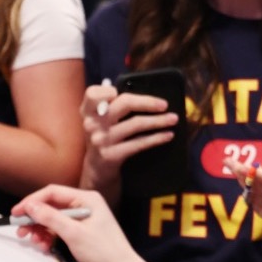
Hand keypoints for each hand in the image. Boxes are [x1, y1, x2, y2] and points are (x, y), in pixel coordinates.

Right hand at [9, 185, 146, 261]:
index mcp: (86, 198)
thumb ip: (50, 217)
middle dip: (35, 219)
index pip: (52, 192)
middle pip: (51, 206)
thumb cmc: (102, 251)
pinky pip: (60, 229)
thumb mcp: (73, 233)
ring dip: (41, 230)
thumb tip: (29, 206)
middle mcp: (84, 204)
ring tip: (35, 243)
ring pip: (53, 219)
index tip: (16, 213)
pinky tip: (45, 247)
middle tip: (21, 232)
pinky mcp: (81, 231)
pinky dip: (50, 237)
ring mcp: (83, 218)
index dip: (31, 201)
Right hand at [80, 80, 177, 195]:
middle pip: (124, 104)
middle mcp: (92, 124)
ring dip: (158, 121)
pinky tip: (168, 135)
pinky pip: (139, 143)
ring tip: (173, 119)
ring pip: (136, 124)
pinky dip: (156, 138)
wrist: (97, 170)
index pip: (93, 93)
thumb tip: (146, 96)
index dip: (109, 91)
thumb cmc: (105, 137)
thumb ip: (113, 106)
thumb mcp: (101, 120)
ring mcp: (101, 140)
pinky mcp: (112, 155)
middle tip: (165, 104)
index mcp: (88, 111)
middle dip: (148, 102)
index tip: (124, 92)